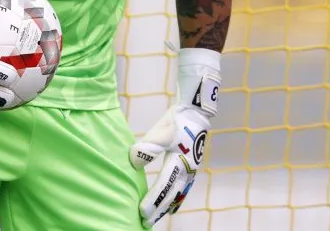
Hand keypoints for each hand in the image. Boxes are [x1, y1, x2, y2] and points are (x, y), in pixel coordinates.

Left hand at [129, 48, 220, 226]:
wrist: (196, 110)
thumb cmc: (177, 119)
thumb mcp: (161, 131)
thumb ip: (148, 147)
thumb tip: (133, 161)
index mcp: (179, 163)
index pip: (163, 188)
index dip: (152, 203)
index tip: (141, 214)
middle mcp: (187, 170)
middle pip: (171, 195)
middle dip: (158, 210)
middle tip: (145, 222)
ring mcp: (191, 168)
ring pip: (179, 193)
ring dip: (168, 205)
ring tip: (159, 216)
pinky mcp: (191, 164)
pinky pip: (185, 187)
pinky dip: (178, 198)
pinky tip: (175, 202)